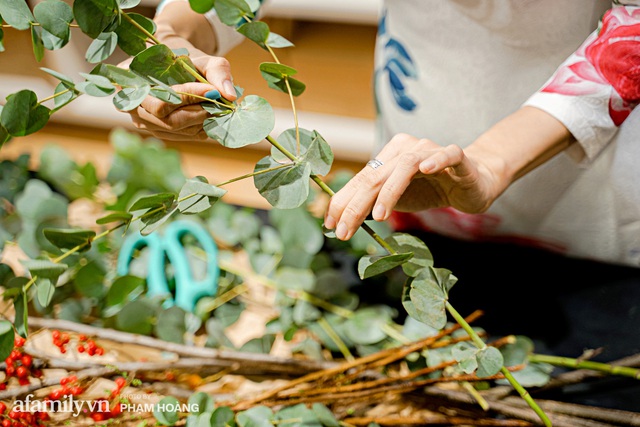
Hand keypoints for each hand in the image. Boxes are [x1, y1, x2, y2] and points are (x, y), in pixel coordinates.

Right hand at [123, 55, 236, 140]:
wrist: (177, 68)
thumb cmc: (188, 61)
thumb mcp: (203, 59)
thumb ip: (217, 72)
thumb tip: (229, 96)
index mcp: (130, 78)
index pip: (160, 100)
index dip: (188, 97)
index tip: (212, 91)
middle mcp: (131, 104)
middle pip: (168, 121)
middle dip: (197, 113)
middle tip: (218, 103)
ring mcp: (143, 121)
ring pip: (176, 130)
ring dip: (201, 121)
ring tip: (216, 107)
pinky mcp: (158, 131)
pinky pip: (182, 136)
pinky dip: (200, 127)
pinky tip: (209, 115)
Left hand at [324, 133, 503, 239]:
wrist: (472, 182)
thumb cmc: (430, 189)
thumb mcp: (396, 199)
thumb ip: (372, 203)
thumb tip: (340, 221)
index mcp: (388, 156)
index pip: (361, 180)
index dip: (343, 202)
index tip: (330, 225)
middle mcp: (405, 148)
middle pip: (376, 175)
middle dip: (356, 205)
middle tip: (344, 230)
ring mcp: (430, 149)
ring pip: (405, 166)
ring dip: (389, 192)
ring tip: (379, 217)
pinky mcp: (457, 155)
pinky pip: (447, 154)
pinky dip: (436, 160)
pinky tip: (426, 169)